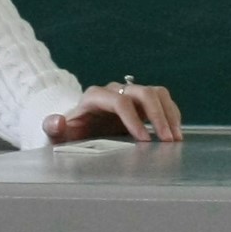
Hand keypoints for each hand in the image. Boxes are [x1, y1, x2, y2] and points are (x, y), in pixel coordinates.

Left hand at [46, 81, 183, 143]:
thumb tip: (58, 121)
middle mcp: (115, 90)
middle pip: (142, 92)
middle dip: (158, 115)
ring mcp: (130, 94)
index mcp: (95, 97)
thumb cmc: (68, 133)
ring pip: (156, 93)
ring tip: (176, 138)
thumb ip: (53, 128)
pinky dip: (171, 114)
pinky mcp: (141, 101)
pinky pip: (162, 100)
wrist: (76, 126)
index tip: (144, 141)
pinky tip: (175, 133)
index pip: (119, 102)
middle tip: (168, 140)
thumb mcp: (57, 134)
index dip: (133, 120)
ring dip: (169, 113)